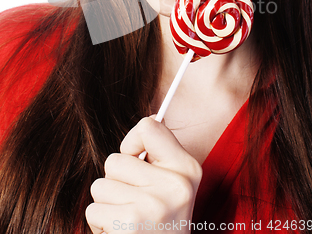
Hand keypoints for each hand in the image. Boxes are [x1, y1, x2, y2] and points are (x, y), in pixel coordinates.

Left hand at [86, 117, 202, 233]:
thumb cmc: (161, 223)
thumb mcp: (173, 185)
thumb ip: (160, 155)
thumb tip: (149, 120)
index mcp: (188, 168)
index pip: (149, 126)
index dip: (133, 142)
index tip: (138, 160)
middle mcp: (175, 185)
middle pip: (115, 159)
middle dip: (117, 182)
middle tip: (135, 203)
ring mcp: (153, 205)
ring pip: (100, 184)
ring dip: (107, 204)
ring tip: (128, 220)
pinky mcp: (130, 224)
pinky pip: (94, 208)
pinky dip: (101, 223)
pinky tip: (120, 233)